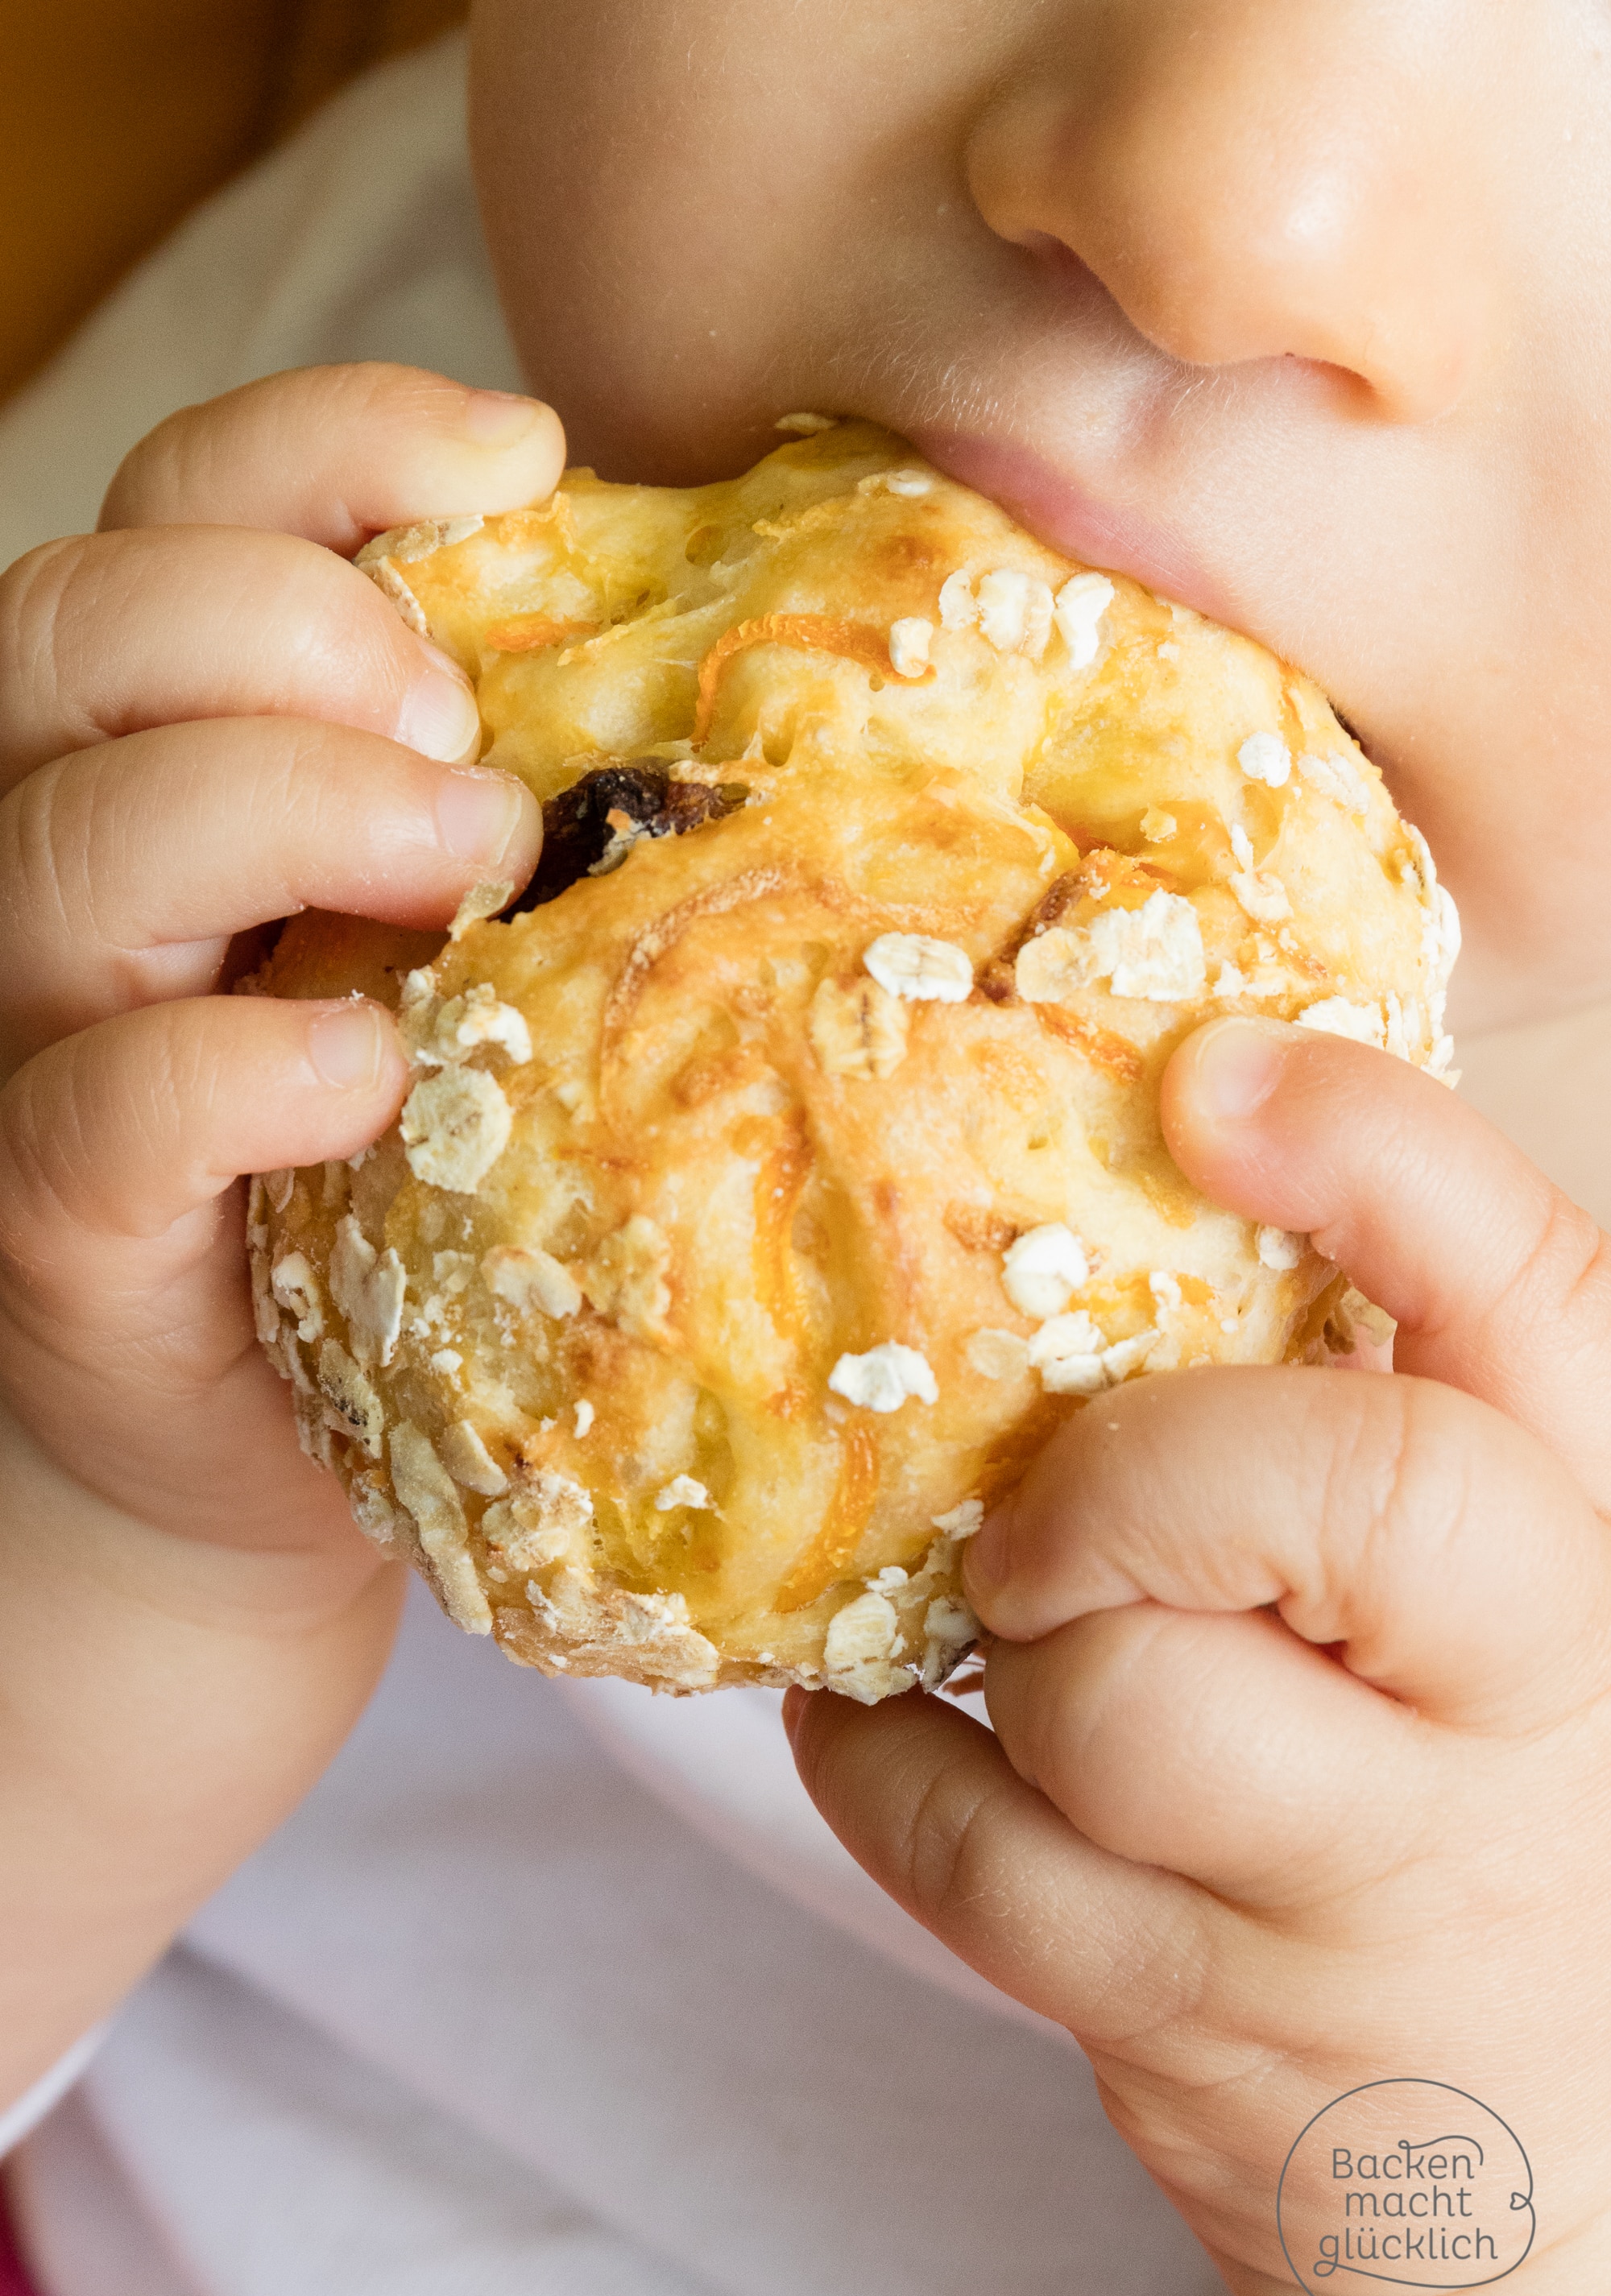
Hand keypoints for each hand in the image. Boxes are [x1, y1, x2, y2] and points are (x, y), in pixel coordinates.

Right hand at [0, 365, 560, 2099]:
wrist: (275, 1439)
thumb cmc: (408, 1155)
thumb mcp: (463, 927)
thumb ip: (518, 776)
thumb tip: (746, 635)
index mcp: (156, 740)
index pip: (181, 504)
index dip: (334, 438)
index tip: (521, 455)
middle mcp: (51, 855)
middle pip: (83, 618)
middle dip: (306, 631)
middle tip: (478, 756)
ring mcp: (33, 1035)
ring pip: (76, 838)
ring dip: (295, 809)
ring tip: (469, 874)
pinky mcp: (60, 1221)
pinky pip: (107, 1104)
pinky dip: (242, 1063)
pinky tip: (371, 1070)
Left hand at [787, 1017, 1610, 2295]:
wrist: (1517, 2166)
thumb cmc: (1458, 1786)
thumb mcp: (1484, 1583)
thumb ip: (1373, 1388)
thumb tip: (1175, 1128)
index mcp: (1589, 1544)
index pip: (1530, 1292)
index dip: (1372, 1154)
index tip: (1210, 1080)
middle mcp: (1527, 1712)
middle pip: (1337, 1491)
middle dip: (1142, 1469)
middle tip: (1066, 1511)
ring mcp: (1370, 1894)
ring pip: (1116, 1701)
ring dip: (1016, 1647)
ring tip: (1027, 1633)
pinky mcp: (1199, 2021)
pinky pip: (963, 1852)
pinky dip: (882, 1763)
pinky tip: (906, 1728)